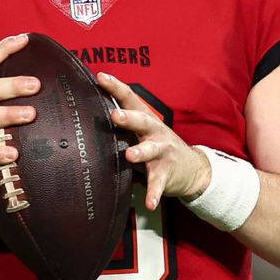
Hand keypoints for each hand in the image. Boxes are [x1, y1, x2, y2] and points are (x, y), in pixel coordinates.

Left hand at [97, 72, 210, 210]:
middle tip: (115, 115)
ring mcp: (163, 152)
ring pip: (152, 150)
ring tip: (130, 155)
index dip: (116, 87)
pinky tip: (149, 202)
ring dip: (141, 152)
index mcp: (146, 120)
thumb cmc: (159, 146)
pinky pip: (159, 183)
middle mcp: (155, 132)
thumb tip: (86, 114)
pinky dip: (154, 192)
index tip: (100, 77)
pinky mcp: (167, 172)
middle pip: (142, 121)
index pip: (130, 99)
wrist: (192, 167)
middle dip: (129, 117)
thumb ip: (123, 124)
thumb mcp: (143, 131)